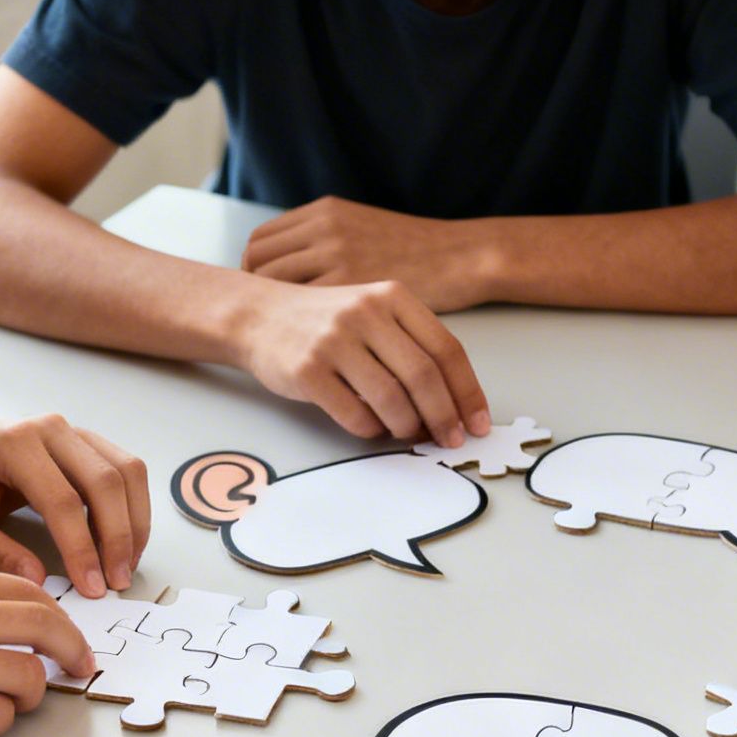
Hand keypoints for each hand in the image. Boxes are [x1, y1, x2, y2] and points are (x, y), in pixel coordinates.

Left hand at [0, 410, 148, 596]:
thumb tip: (38, 583)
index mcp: (14, 444)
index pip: (63, 501)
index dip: (82, 548)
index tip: (91, 587)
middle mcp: (51, 430)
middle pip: (106, 482)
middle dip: (119, 537)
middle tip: (117, 582)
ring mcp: (71, 432)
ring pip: (127, 472)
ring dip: (135, 521)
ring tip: (126, 564)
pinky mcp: (83, 443)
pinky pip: (123, 470)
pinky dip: (131, 506)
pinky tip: (124, 541)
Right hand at [238, 276, 490, 446]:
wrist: (259, 315)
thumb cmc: (326, 321)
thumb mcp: (373, 312)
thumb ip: (411, 345)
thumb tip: (453, 403)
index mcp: (392, 296)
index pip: (447, 349)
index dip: (468, 392)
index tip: (477, 422)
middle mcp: (365, 313)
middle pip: (424, 377)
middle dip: (445, 417)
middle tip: (451, 440)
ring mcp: (334, 340)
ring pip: (392, 399)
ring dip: (407, 427)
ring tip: (408, 434)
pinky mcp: (307, 370)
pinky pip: (354, 414)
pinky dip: (371, 430)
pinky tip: (372, 427)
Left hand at [243, 196, 494, 311]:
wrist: (461, 256)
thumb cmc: (419, 250)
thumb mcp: (364, 228)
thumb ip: (330, 241)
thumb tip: (299, 268)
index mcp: (325, 212)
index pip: (261, 240)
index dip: (254, 268)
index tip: (261, 292)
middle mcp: (324, 230)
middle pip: (258, 262)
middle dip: (254, 291)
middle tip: (266, 319)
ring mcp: (336, 255)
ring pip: (275, 288)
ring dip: (275, 309)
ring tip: (288, 331)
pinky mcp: (353, 286)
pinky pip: (308, 308)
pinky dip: (305, 325)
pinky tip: (312, 339)